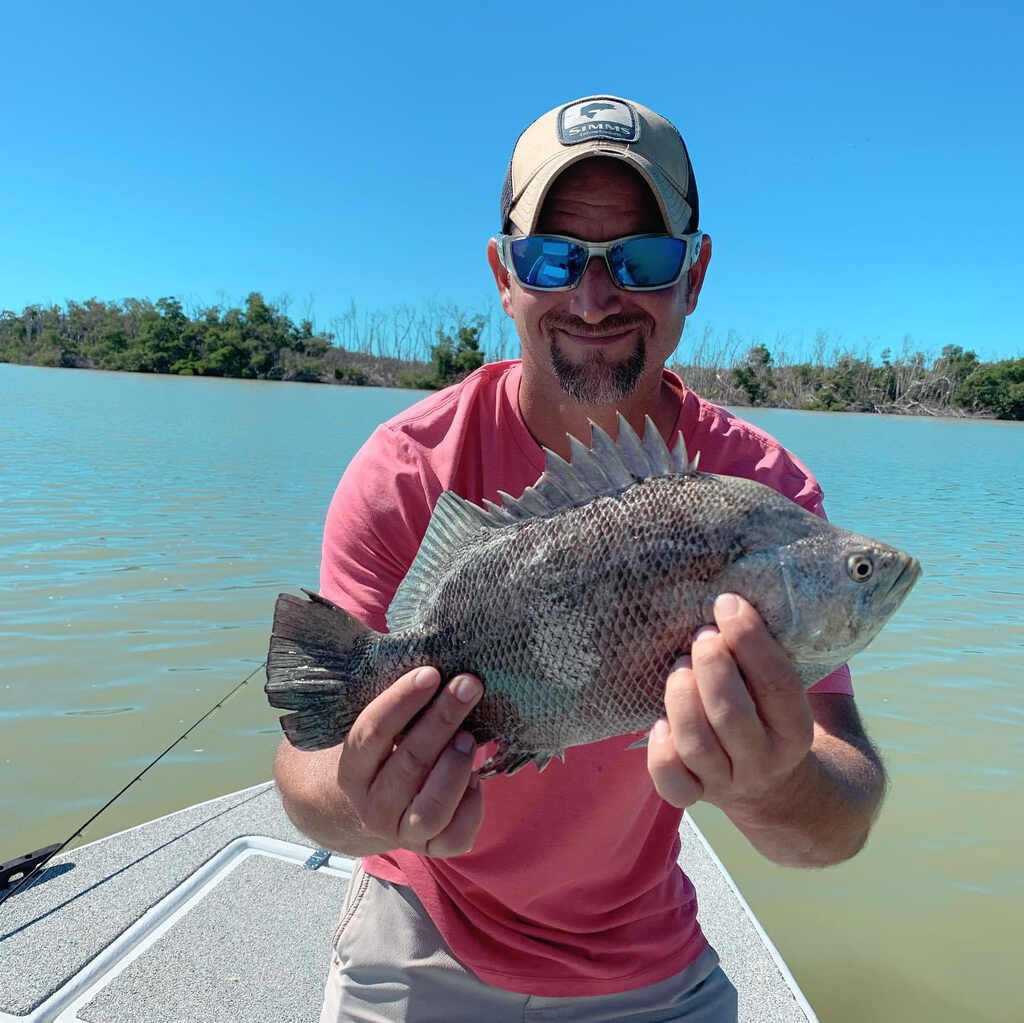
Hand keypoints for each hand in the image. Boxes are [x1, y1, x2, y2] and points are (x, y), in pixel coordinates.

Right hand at [337, 666, 484, 856]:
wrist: (383, 806)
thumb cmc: (391, 751)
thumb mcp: (385, 730)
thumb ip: (404, 706)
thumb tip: (441, 663)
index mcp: (352, 771)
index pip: (371, 733)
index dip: (401, 701)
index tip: (431, 672)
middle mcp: (372, 807)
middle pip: (409, 763)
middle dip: (442, 719)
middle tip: (468, 685)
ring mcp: (401, 833)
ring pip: (431, 807)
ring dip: (454, 766)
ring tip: (470, 735)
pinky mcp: (432, 850)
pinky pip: (457, 835)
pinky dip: (472, 804)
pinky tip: (476, 777)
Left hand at [647, 593, 813, 811]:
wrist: (784, 794)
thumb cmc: (778, 718)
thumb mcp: (799, 693)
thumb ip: (783, 655)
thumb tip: (752, 589)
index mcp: (796, 731)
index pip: (777, 685)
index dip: (750, 640)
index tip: (728, 603)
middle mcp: (763, 760)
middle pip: (731, 716)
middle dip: (711, 666)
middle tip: (701, 636)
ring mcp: (726, 781)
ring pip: (696, 744)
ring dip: (681, 697)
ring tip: (679, 665)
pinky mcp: (696, 794)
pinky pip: (672, 781)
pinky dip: (661, 749)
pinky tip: (658, 720)